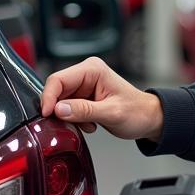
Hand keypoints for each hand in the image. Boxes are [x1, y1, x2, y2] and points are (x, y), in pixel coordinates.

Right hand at [40, 57, 163, 141]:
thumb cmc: (137, 112)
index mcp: (92, 69)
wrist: (148, 119)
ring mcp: (84, 86)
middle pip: (56, 90)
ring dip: (69, 117)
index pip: (58, 79)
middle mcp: (86, 74)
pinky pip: (67, 109)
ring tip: (89, 124)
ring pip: (60, 102)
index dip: (49, 98)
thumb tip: (59, 109)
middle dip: (59, 110)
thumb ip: (84, 111)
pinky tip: (91, 124)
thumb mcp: (112, 113)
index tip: (47, 114)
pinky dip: (74, 120)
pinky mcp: (83, 98)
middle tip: (71, 124)